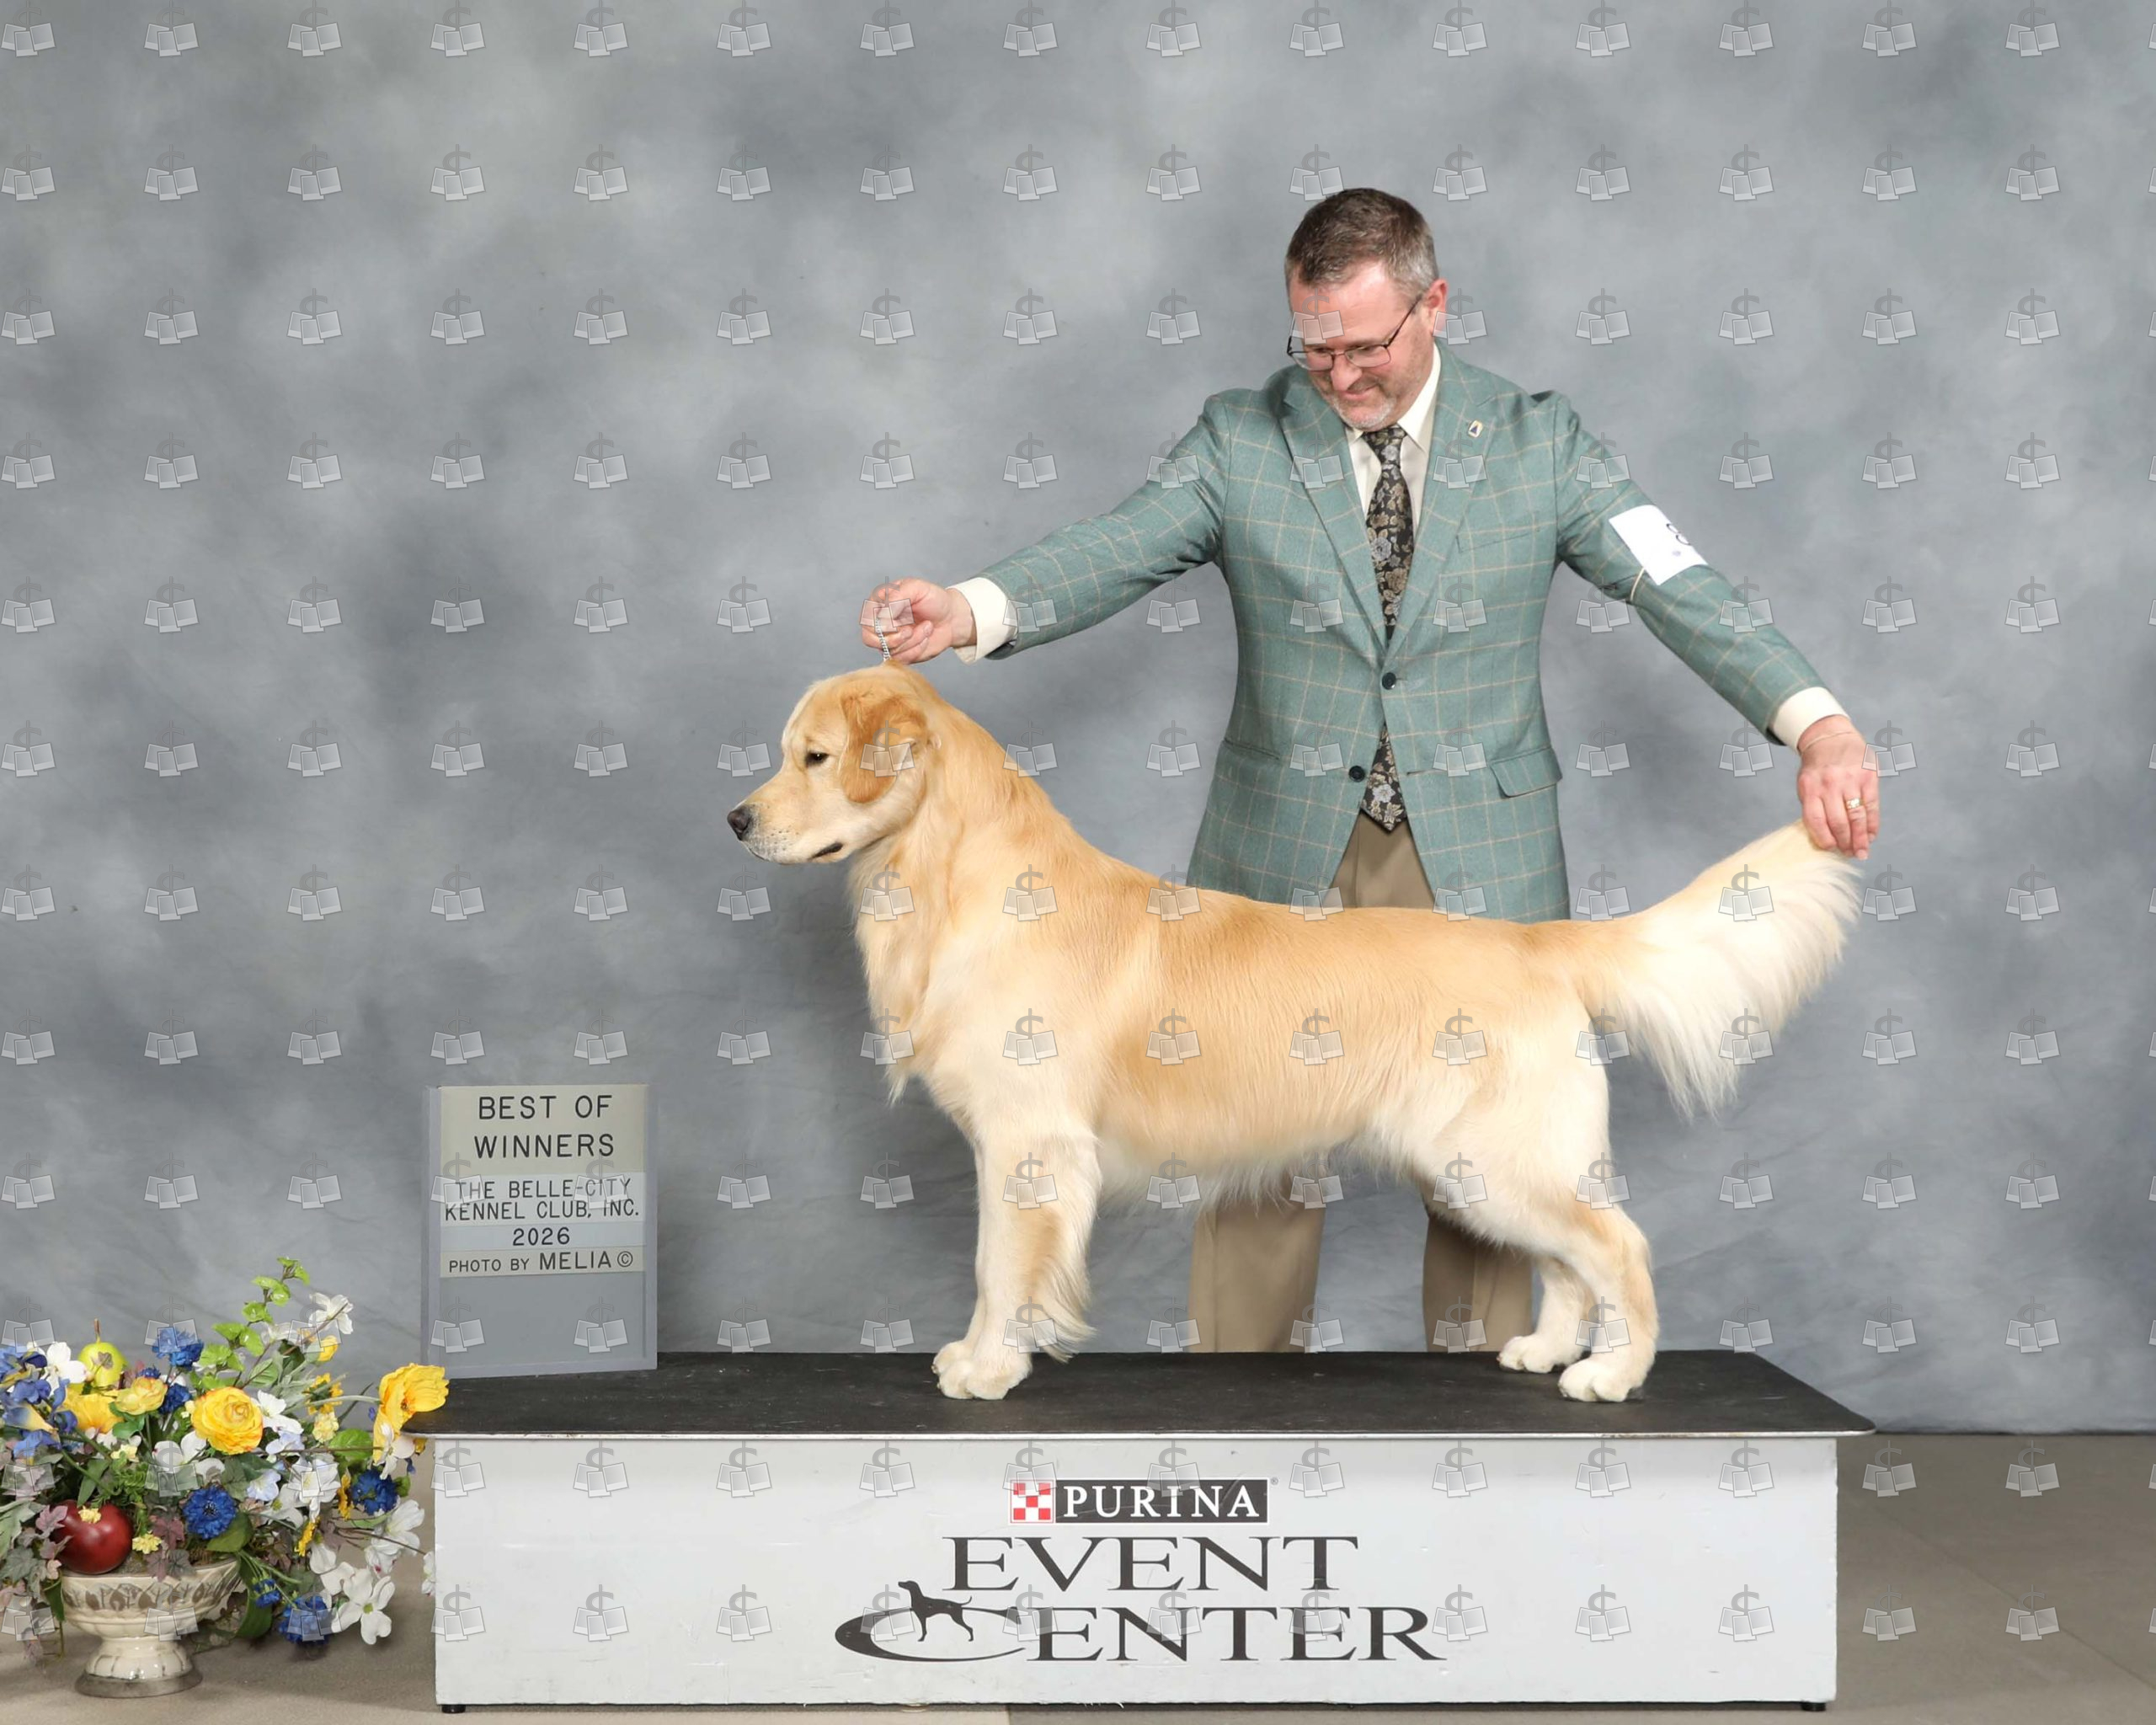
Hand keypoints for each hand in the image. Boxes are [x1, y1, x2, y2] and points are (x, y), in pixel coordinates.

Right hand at [859, 579, 975, 663]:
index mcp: (879, 603)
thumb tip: (884, 615)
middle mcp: (879, 621)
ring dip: (912, 641)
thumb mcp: (917, 587)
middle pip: (869, 638)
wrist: (951, 617)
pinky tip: (925, 638)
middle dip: (894, 637)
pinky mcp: (899, 652)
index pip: (866, 619)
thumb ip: (897, 596)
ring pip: (888, 649)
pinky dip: (916, 650)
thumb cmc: (934, 599)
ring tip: (926, 627)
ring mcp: (888, 638)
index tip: (902, 619)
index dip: (882, 624)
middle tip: (910, 630)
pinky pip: (900, 659)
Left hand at [1794, 716, 1876, 858]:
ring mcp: (1850, 780)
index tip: (1831, 850)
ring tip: (1862, 852)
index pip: (1815, 820)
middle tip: (1850, 855)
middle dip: (1845, 843)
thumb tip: (1825, 838)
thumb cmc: (1817, 768)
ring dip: (1860, 839)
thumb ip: (1814, 808)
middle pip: (1839, 822)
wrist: (1831, 737)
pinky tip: (1871, 835)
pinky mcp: (1868, 776)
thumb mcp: (1806, 785)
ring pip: (1857, 817)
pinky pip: (1872, 806)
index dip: (1824, 839)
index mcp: (1810, 788)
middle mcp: (1830, 784)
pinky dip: (1872, 824)